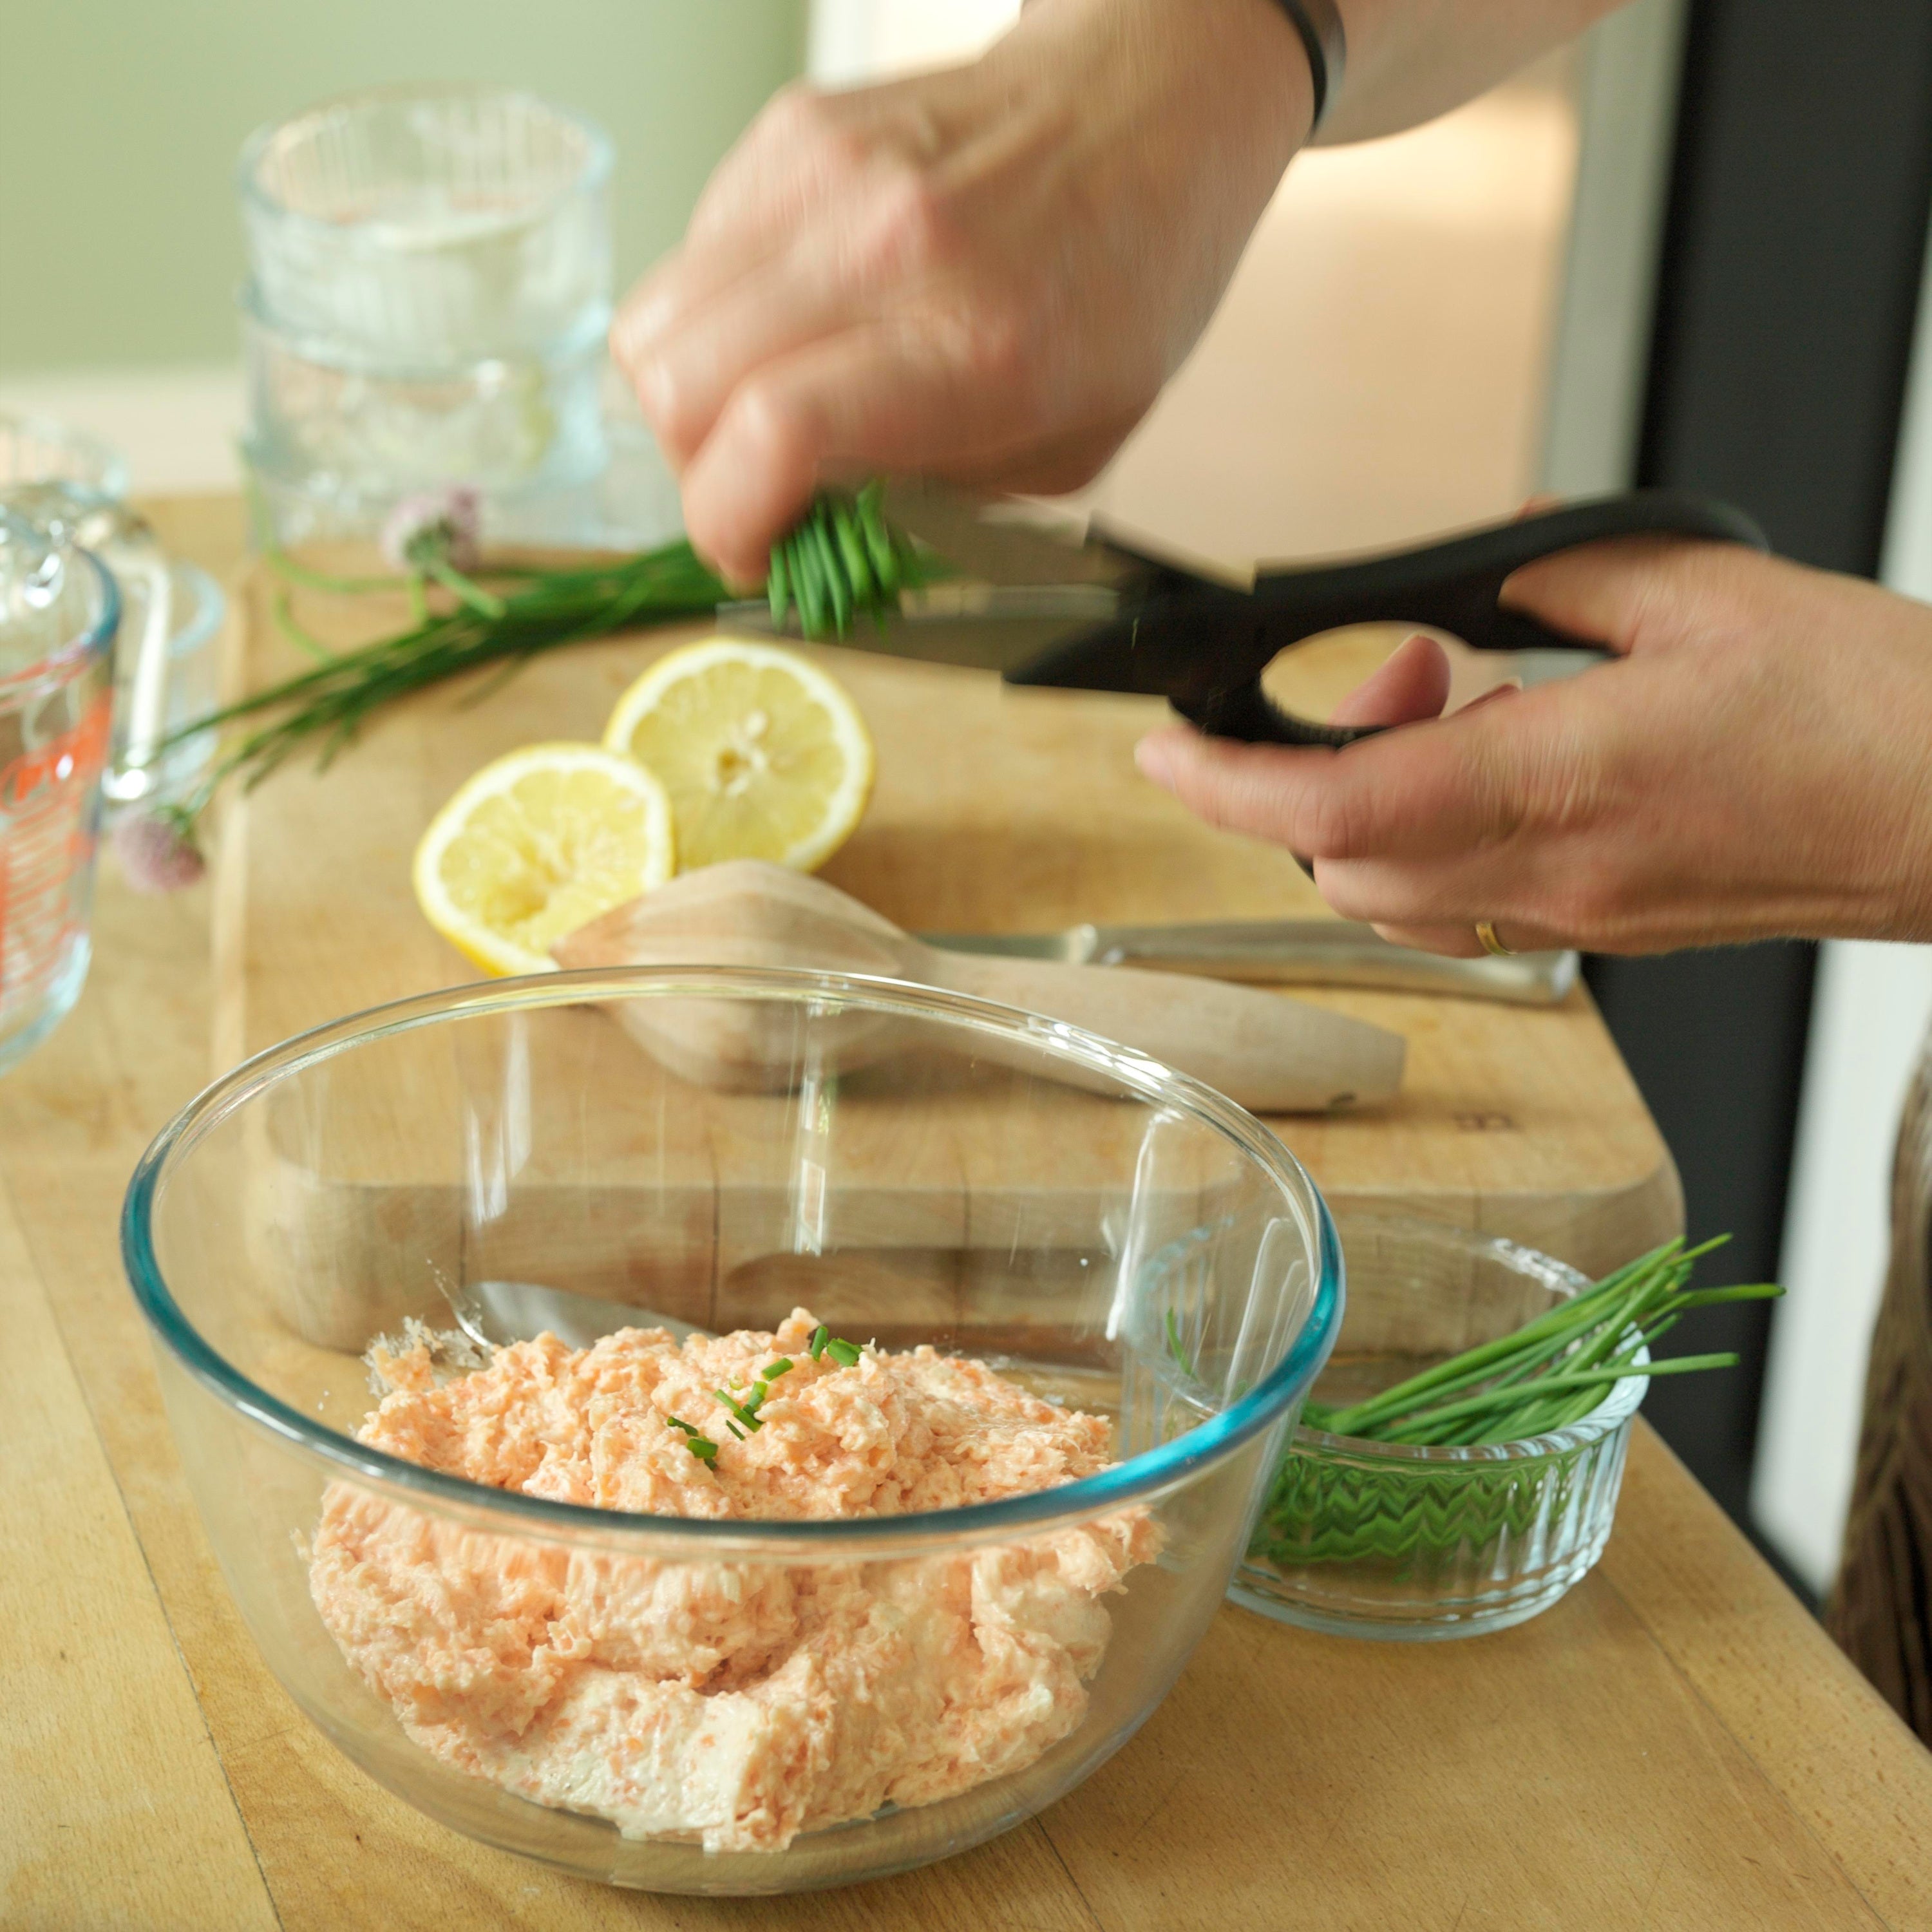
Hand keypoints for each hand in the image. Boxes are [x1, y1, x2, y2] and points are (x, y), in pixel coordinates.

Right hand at [612, 0, 1311, 582]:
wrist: (1148, 103)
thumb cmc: (1125, 280)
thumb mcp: (1068, 448)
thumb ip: (934, 499)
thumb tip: (811, 528)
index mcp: (973, 345)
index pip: (774, 431)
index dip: (727, 521)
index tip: (750, 552)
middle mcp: (888, 247)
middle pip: (678, 381)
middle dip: (694, 469)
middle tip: (749, 488)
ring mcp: (827, 174)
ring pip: (654, 318)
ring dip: (688, 394)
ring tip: (759, 409)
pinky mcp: (791, 130)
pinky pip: (690, 255)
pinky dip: (715, 316)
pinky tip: (791, 324)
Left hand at [1134, 537, 1931, 952]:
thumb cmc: (1879, 716)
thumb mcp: (1709, 591)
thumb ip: (1566, 569)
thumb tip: (1490, 559)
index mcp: (1566, 781)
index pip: (1338, 805)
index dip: (1225, 782)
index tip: (1162, 748)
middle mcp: (1555, 872)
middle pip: (1341, 864)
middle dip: (1302, 775)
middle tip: (1387, 675)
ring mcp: (1578, 916)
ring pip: (1391, 899)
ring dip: (1361, 811)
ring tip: (1442, 708)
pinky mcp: (1608, 930)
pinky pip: (1461, 913)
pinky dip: (1422, 847)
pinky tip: (1486, 772)